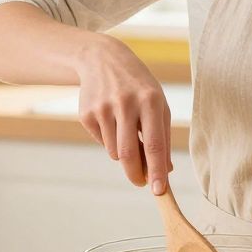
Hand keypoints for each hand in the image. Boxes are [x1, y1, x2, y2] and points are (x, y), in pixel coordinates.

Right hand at [73, 36, 173, 192]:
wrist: (102, 59)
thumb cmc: (138, 86)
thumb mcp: (158, 104)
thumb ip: (163, 138)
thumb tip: (166, 171)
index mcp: (150, 100)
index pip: (154, 143)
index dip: (157, 170)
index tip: (160, 191)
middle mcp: (125, 103)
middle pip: (129, 154)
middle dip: (135, 175)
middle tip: (140, 182)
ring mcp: (103, 108)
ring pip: (114, 152)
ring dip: (123, 153)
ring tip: (126, 130)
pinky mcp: (86, 113)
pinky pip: (101, 142)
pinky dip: (109, 140)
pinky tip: (110, 118)